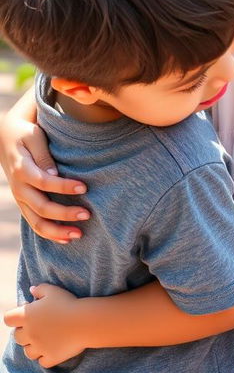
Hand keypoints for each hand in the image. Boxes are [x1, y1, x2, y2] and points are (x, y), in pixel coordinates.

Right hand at [0, 107, 88, 242]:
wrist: (6, 137)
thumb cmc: (26, 134)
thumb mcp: (35, 137)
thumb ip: (44, 156)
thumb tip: (54, 175)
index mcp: (22, 170)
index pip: (45, 183)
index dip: (64, 187)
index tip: (84, 187)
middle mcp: (19, 188)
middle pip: (42, 208)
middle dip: (65, 214)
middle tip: (87, 214)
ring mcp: (20, 198)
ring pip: (36, 222)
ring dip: (58, 231)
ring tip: (79, 234)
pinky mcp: (24, 203)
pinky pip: (34, 223)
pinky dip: (49, 233)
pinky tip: (65, 239)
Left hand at [4, 284, 84, 366]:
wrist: (85, 321)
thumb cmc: (68, 303)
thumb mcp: (53, 291)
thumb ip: (40, 289)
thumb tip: (31, 290)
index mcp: (27, 316)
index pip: (8, 319)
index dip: (14, 317)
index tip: (27, 313)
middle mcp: (29, 333)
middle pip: (17, 337)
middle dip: (25, 332)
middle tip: (39, 326)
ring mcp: (39, 348)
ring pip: (28, 352)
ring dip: (34, 346)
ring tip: (47, 338)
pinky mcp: (50, 358)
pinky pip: (42, 361)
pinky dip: (46, 356)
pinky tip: (54, 348)